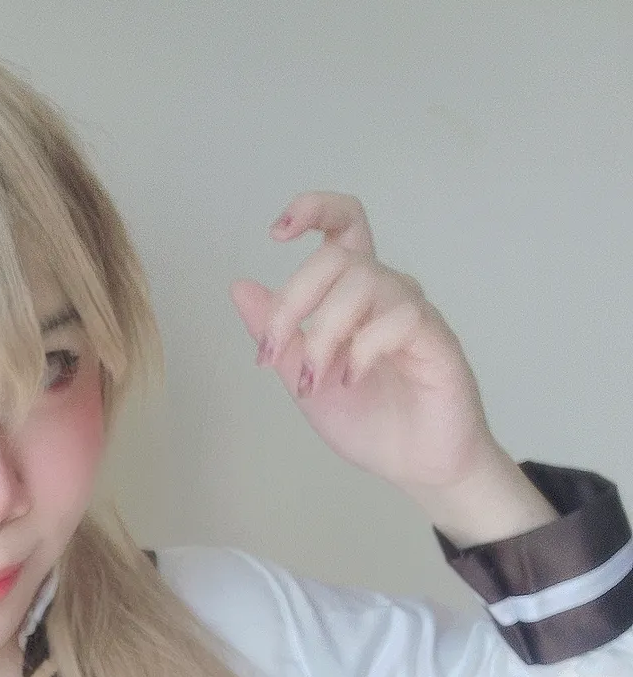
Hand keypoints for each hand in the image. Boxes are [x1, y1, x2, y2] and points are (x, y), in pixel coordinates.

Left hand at [230, 190, 502, 495]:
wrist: (416, 466)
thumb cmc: (370, 421)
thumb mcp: (303, 378)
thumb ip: (277, 334)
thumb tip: (240, 287)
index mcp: (354, 296)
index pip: (343, 225)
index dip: (313, 210)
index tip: (276, 234)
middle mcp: (386, 293)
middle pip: (337, 256)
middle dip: (292, 300)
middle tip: (273, 352)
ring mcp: (413, 312)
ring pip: (363, 282)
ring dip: (324, 332)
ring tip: (315, 379)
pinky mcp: (437, 338)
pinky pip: (399, 317)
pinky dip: (362, 349)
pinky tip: (352, 380)